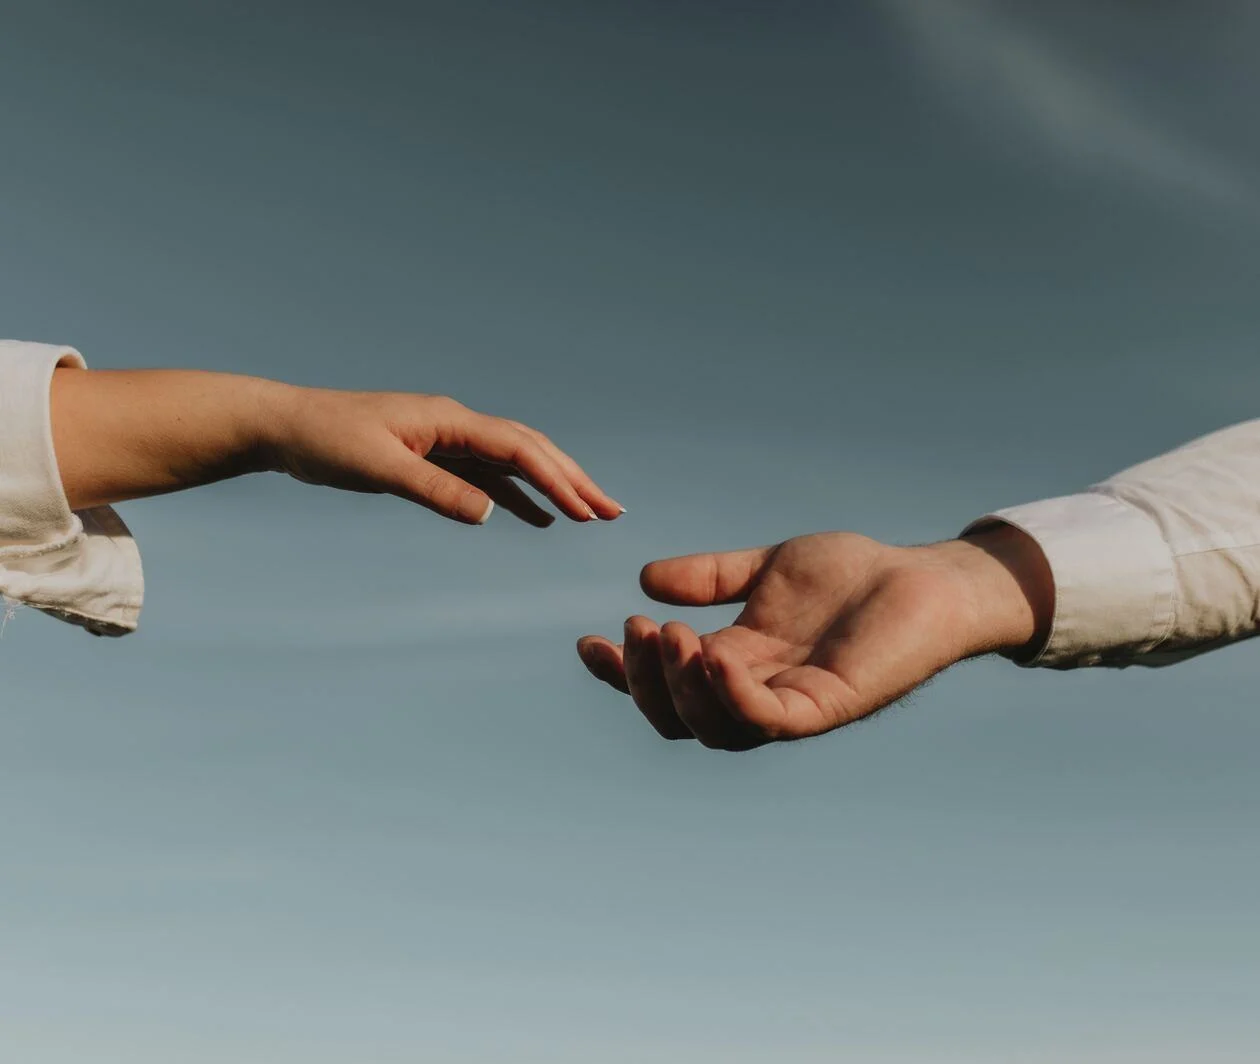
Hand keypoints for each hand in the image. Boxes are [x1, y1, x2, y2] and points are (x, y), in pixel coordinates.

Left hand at [51, 367, 622, 523]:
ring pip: (513, 461)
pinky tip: (533, 517)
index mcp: (448, 419)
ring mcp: (445, 438)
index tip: (588, 511)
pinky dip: (516, 495)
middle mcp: (455, 423)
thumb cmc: (324, 441)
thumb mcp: (378, 468)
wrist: (282, 426)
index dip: (557, 479)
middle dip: (572, 479)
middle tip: (612, 511)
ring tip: (589, 514)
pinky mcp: (431, 455)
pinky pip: (486, 475)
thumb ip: (434, 490)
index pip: (518, 448)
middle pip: (529, 449)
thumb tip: (490, 513)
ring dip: (552, 486)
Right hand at [577, 526, 1051, 749]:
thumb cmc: (853, 577)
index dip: (621, 674)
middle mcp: (756, 693)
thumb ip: (711, 577)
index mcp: (735, 664)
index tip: (587, 643)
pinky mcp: (827, 706)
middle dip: (643, 682)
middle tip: (637, 630)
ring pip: (714, 728)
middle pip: (678, 718)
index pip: (665, 686)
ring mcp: (789, 705)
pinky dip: (732, 695)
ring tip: (671, 636)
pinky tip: (714, 655)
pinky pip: (767, 720)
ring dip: (679, 689)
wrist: (926, 580)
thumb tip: (645, 580)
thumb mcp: (766, 569)